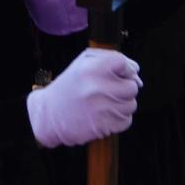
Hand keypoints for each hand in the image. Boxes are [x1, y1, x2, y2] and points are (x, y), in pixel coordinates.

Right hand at [26, 47, 141, 147]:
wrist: (49, 115)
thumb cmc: (69, 87)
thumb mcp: (83, 63)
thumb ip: (109, 58)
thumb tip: (136, 71)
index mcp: (91, 68)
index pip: (123, 63)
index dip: (126, 69)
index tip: (120, 74)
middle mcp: (97, 86)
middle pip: (132, 86)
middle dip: (124, 89)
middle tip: (108, 91)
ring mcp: (101, 107)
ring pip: (131, 105)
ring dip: (121, 104)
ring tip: (104, 103)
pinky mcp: (104, 125)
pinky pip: (126, 120)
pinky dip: (119, 119)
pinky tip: (104, 114)